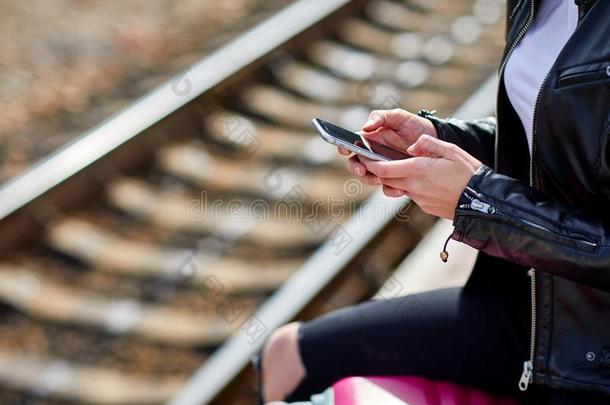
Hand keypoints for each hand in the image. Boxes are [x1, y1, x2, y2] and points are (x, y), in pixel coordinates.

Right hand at [338, 109, 437, 184]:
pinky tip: (399, 189)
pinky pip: (388, 188)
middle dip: (355, 168)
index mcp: (369, 139)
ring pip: (369, 178)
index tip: (345, 150)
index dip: (343, 147)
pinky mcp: (396, 179)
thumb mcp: (398, 116)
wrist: (435, 139)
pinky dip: (391, 190)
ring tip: (381, 179)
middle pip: (355, 164)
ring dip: (371, 180)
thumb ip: (380, 117)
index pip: (350, 144)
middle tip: (362, 170)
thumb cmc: (413, 125)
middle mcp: (373, 155)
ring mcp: (384, 168)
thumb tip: (365, 127)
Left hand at [358, 135, 481, 219]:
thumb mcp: (450, 150)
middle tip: (372, 161)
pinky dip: (410, 186)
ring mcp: (419, 199)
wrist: (482, 200)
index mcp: (418, 170)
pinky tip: (423, 179)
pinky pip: (411, 194)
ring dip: (395, 178)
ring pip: (398, 187)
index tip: (363, 157)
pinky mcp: (425, 206)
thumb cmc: (468, 173)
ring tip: (402, 168)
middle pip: (386, 179)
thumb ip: (428, 144)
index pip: (383, 169)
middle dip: (377, 171)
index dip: (369, 163)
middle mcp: (414, 186)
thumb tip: (412, 145)